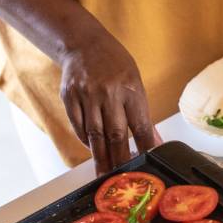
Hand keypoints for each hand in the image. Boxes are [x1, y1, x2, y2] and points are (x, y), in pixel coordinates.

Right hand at [60, 32, 160, 171]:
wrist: (83, 42)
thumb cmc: (114, 63)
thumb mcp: (134, 82)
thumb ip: (141, 113)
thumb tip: (152, 142)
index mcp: (130, 88)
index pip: (139, 124)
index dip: (144, 147)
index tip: (147, 163)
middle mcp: (108, 92)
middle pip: (115, 133)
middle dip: (120, 159)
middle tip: (122, 180)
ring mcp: (86, 95)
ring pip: (94, 134)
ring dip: (101, 157)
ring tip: (105, 174)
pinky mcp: (69, 97)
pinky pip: (78, 126)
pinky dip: (86, 140)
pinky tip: (92, 149)